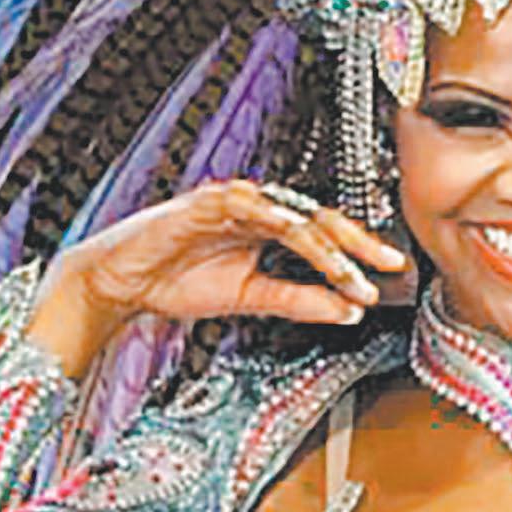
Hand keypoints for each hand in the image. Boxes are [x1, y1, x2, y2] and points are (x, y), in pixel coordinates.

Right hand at [27, 180, 408, 375]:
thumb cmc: (178, 282)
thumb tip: (348, 310)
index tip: (391, 274)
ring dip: (324, 247)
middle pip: (319, 218)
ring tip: (349, 275)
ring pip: (292, 215)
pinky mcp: (205, 201)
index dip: (358, 253)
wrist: (120, 284)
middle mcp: (258, 208)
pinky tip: (299, 236)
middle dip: (357, 244)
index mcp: (270, 227)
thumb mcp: (250, 300)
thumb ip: (297, 301)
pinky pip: (249, 206)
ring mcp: (233, 201)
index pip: (325, 236)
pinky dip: (276, 220)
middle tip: (389, 265)